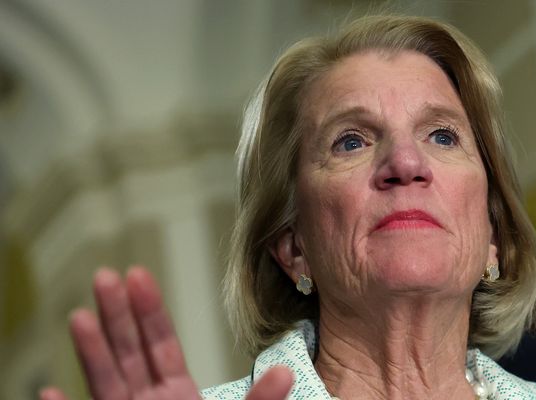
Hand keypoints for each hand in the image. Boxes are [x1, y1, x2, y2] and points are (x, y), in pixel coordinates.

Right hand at [39, 267, 294, 399]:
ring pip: (106, 382)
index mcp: (178, 396)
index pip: (160, 346)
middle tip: (105, 276)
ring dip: (91, 351)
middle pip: (128, 353)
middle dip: (117, 315)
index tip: (138, 275)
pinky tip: (50, 391)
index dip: (149, 311)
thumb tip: (284, 374)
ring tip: (79, 317)